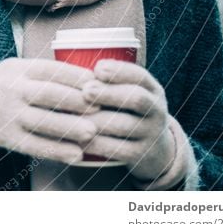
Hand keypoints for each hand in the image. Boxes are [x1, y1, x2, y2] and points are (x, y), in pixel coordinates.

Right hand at [0, 58, 98, 163]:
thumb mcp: (15, 70)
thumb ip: (44, 74)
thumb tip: (89, 78)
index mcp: (18, 68)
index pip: (52, 69)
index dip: (77, 77)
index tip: (99, 84)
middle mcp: (12, 89)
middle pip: (49, 94)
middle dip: (77, 101)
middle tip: (101, 108)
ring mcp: (8, 114)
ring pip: (43, 121)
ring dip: (69, 127)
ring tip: (92, 132)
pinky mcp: (6, 137)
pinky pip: (34, 145)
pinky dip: (56, 151)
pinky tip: (76, 155)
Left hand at [81, 60, 180, 181]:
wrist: (154, 149)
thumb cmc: (126, 111)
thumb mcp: (128, 93)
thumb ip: (106, 82)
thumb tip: (66, 68)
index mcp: (151, 89)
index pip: (139, 75)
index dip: (119, 71)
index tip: (97, 68)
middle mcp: (156, 109)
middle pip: (136, 98)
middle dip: (109, 93)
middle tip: (85, 91)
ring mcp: (151, 133)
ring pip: (124, 125)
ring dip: (97, 120)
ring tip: (73, 115)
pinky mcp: (142, 155)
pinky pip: (118, 150)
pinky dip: (96, 145)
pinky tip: (77, 140)